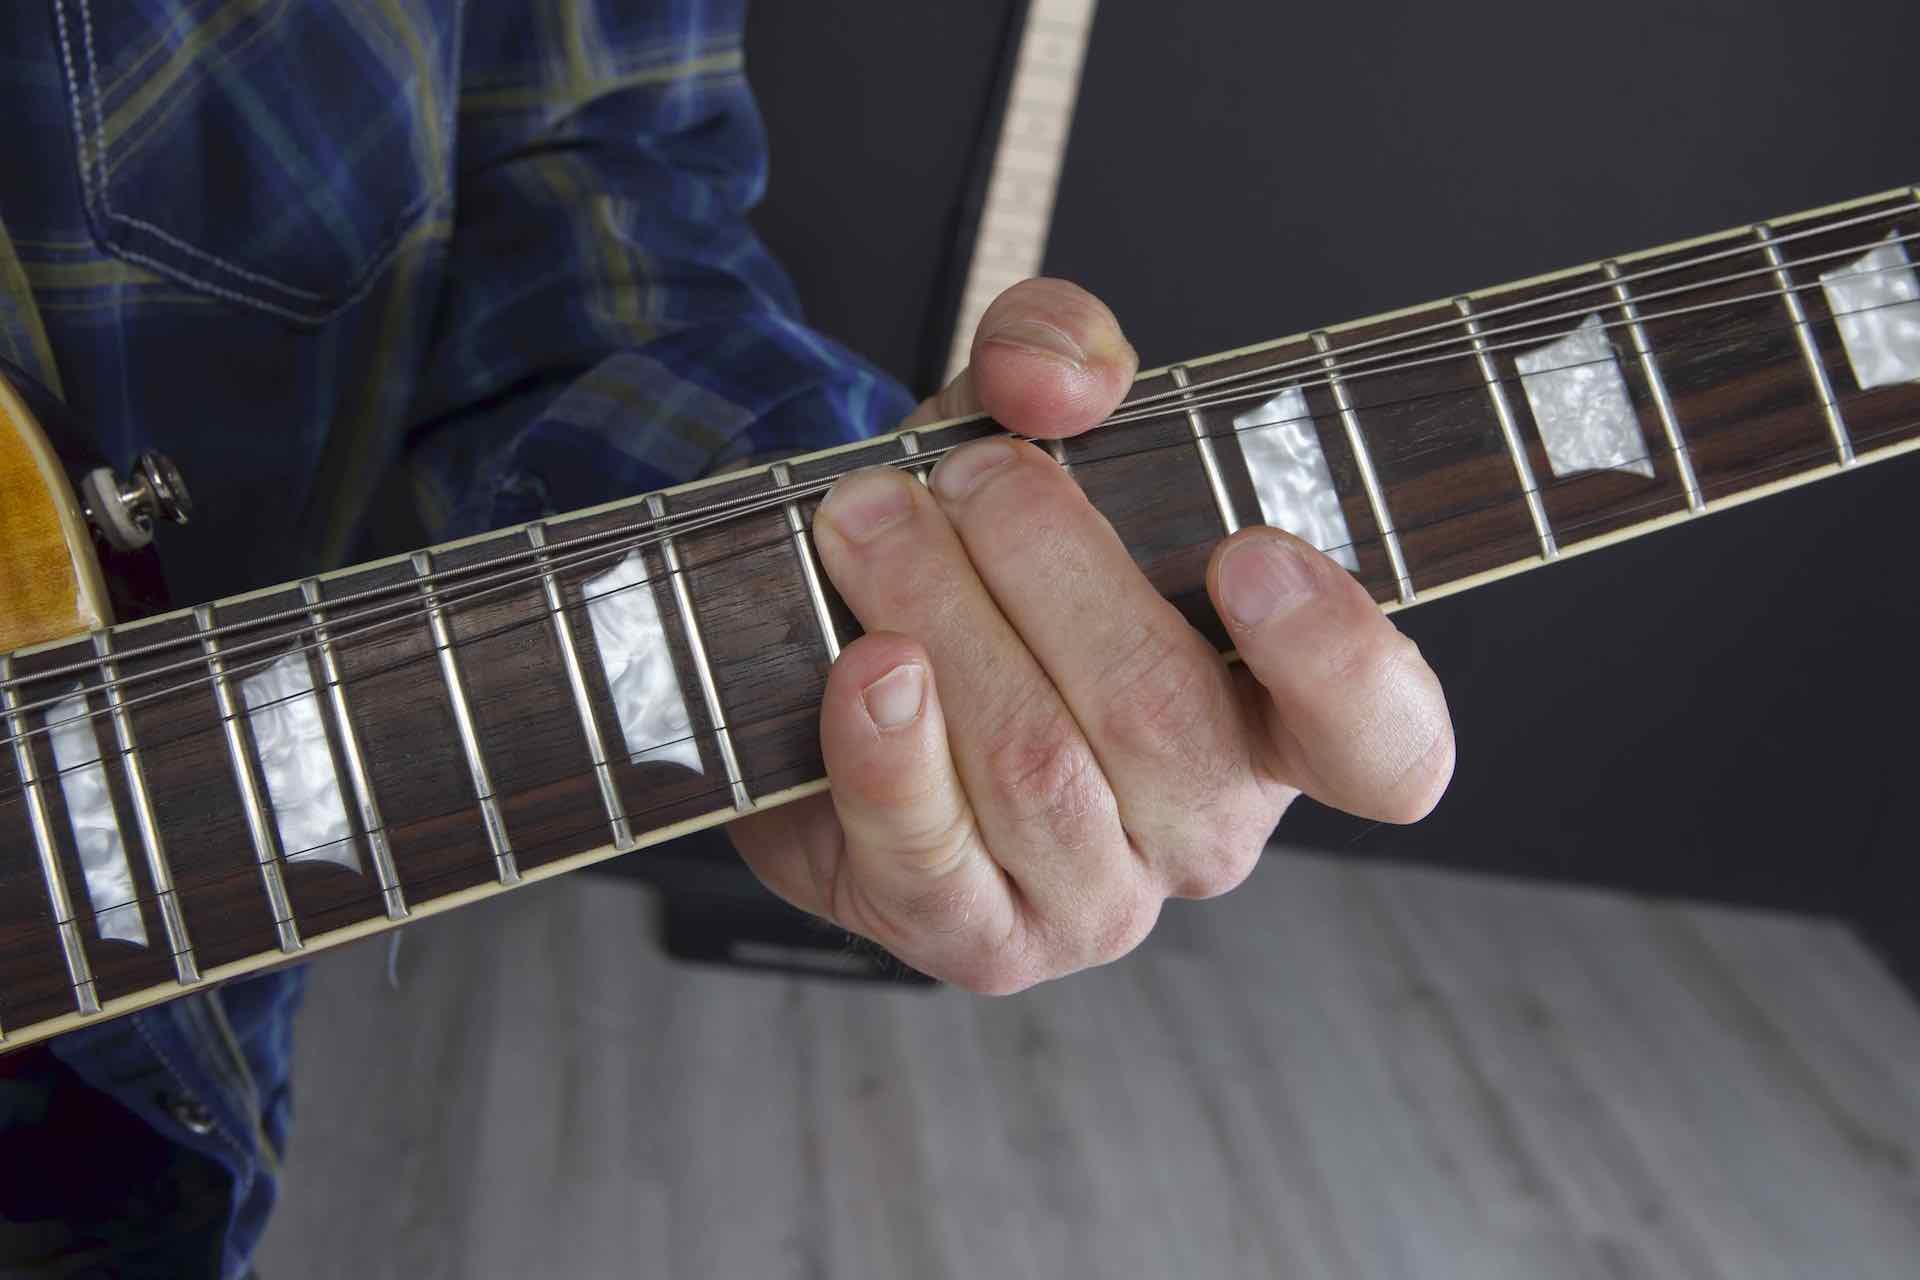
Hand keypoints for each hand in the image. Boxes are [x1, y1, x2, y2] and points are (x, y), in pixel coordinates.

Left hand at [728, 279, 1453, 991]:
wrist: (843, 660)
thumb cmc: (981, 553)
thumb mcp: (1028, 421)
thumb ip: (1058, 350)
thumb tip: (1056, 377)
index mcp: (1280, 715)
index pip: (1384, 741)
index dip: (1338, 659)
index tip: (1250, 552)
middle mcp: (1206, 822)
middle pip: (1160, 717)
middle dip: (1048, 570)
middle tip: (966, 475)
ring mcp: (1097, 900)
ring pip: (1039, 773)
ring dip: (944, 622)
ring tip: (869, 524)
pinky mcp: (975, 941)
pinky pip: (935, 859)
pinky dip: (891, 754)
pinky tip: (866, 668)